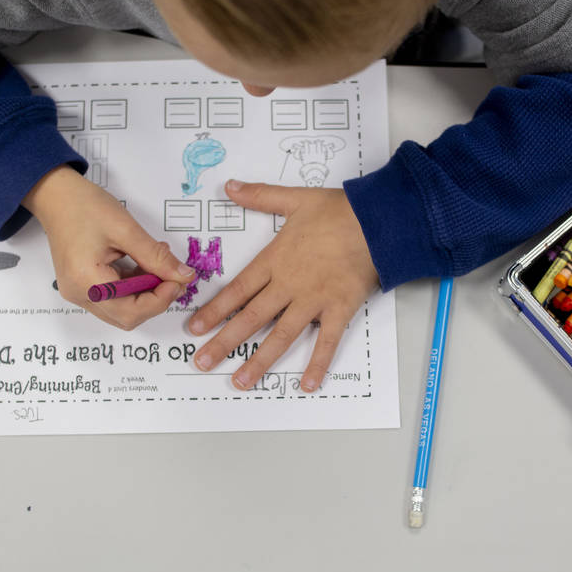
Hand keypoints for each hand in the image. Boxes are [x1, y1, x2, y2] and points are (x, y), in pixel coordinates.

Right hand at [23, 166, 196, 328]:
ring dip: (147, 293)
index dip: (160, 300)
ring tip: (160, 265)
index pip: (131, 311)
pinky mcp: (83, 286)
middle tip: (174, 276)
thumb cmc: (84, 206)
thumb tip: (183, 275)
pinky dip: (135, 286)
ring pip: (123, 309)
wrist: (56, 196)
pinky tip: (145, 264)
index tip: (178, 280)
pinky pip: (115, 297)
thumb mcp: (126, 229)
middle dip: (156, 299)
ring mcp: (79, 292)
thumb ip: (156, 256)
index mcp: (86, 282)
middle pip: (127, 316)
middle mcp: (79, 294)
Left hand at [188, 180, 378, 391]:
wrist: (377, 221)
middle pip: (251, 318)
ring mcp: (314, 300)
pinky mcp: (339, 309)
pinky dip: (317, 364)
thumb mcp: (294, 199)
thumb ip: (260, 196)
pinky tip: (307, 385)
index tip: (195, 329)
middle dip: (225, 342)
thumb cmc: (338, 210)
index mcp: (275, 261)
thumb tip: (229, 186)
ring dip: (259, 360)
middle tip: (202, 362)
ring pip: (281, 335)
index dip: (214, 310)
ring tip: (241, 381)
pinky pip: (327, 342)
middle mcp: (289, 285)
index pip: (237, 290)